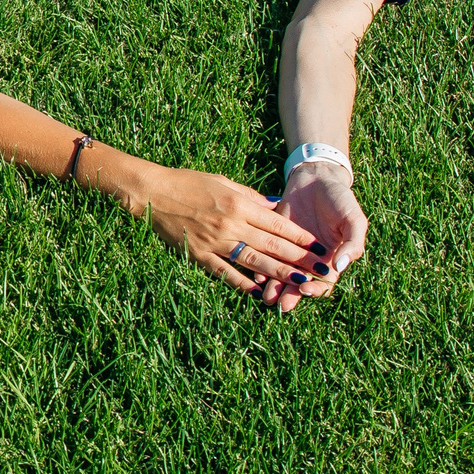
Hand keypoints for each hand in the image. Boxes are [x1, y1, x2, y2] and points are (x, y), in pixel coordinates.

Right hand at [134, 163, 324, 300]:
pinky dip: (242, 283)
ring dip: (280, 274)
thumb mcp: (222, 181)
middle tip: (322, 270)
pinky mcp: (199, 254)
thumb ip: (250, 196)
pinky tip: (258, 292)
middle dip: (301, 259)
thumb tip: (275, 208)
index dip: (302, 237)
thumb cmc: (187, 182)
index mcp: (238, 204)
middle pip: (273, 246)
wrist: (152, 192)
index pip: (278, 224)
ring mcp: (214, 242)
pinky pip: (225, 272)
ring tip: (300, 282)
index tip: (320, 247)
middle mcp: (230, 224)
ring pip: (254, 262)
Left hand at [272, 162, 367, 309]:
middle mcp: (309, 260)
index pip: (324, 283)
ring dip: (274, 286)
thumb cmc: (341, 200)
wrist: (316, 178)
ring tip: (265, 296)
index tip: (305, 289)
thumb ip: (352, 244)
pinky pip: (267, 255)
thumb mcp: (353, 220)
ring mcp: (290, 250)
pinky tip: (255, 272)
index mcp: (332, 259)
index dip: (316, 289)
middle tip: (280, 304)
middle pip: (300, 284)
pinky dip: (261, 265)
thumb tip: (341, 266)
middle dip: (290, 295)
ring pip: (281, 274)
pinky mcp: (273, 238)